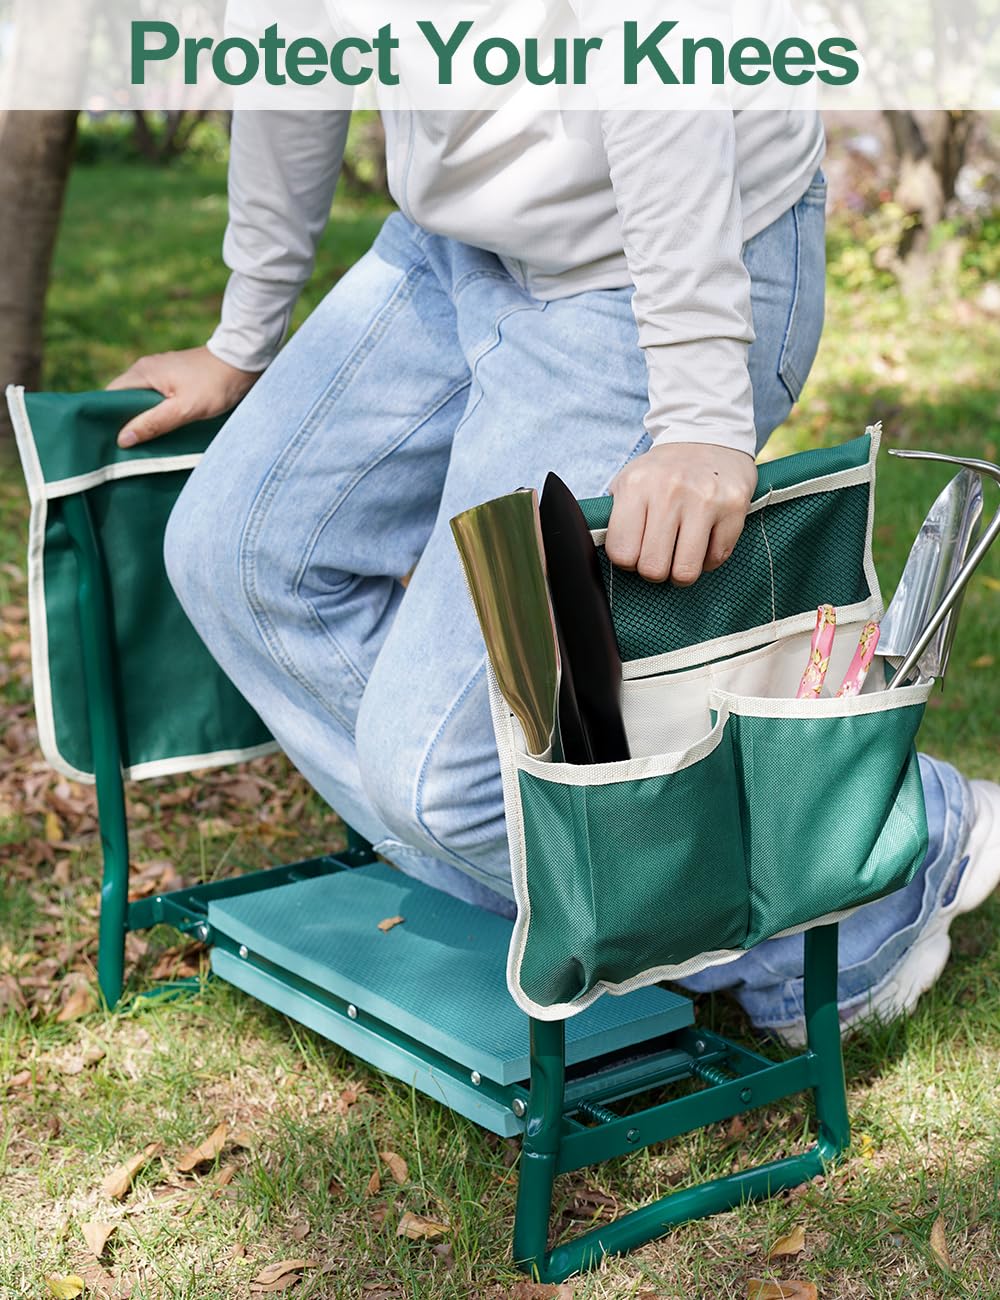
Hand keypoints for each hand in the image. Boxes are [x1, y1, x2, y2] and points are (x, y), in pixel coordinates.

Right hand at [106, 346, 260, 447]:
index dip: (106, 417)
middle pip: (124, 399)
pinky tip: (162, 430)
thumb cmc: (215, 384)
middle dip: (124, 421)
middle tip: (126, 448)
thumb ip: (153, 423)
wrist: (243, 362)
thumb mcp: (184, 409)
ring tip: (143, 443)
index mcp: (142, 372)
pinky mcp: (175, 378)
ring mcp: (161, 372)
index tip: (107, 440)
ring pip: (141, 400)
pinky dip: (156, 413)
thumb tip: (122, 438)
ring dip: (143, 419)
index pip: (110, 395)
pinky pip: (156, 398)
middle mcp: (147, 369)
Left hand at [606, 442, 756, 585]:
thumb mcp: (628, 482)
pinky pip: (716, 558)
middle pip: (653, 568)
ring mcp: (705, 499)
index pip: (622, 553)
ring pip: (686, 572)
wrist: (708, 437)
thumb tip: (610, 556)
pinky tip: (703, 541)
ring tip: (679, 556)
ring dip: (681, 572)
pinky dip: (708, 559)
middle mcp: (670, 491)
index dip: (627, 561)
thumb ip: (616, 517)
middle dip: (655, 571)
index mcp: (636, 485)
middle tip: (659, 556)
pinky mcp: (734, 507)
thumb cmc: (662, 472)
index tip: (635, 552)